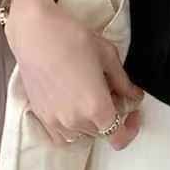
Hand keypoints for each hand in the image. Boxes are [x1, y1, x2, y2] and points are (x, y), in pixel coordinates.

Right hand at [4, 0, 143, 148]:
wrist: (36, 34)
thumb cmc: (73, 39)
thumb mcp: (108, 56)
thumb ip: (123, 82)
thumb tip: (134, 96)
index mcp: (96, 107)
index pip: (119, 136)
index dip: (131, 127)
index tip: (133, 112)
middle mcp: (76, 121)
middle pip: (102, 131)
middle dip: (112, 115)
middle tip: (111, 91)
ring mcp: (55, 122)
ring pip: (82, 133)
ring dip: (91, 121)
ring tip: (91, 94)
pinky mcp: (40, 116)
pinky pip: (61, 135)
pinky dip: (72, 127)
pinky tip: (74, 106)